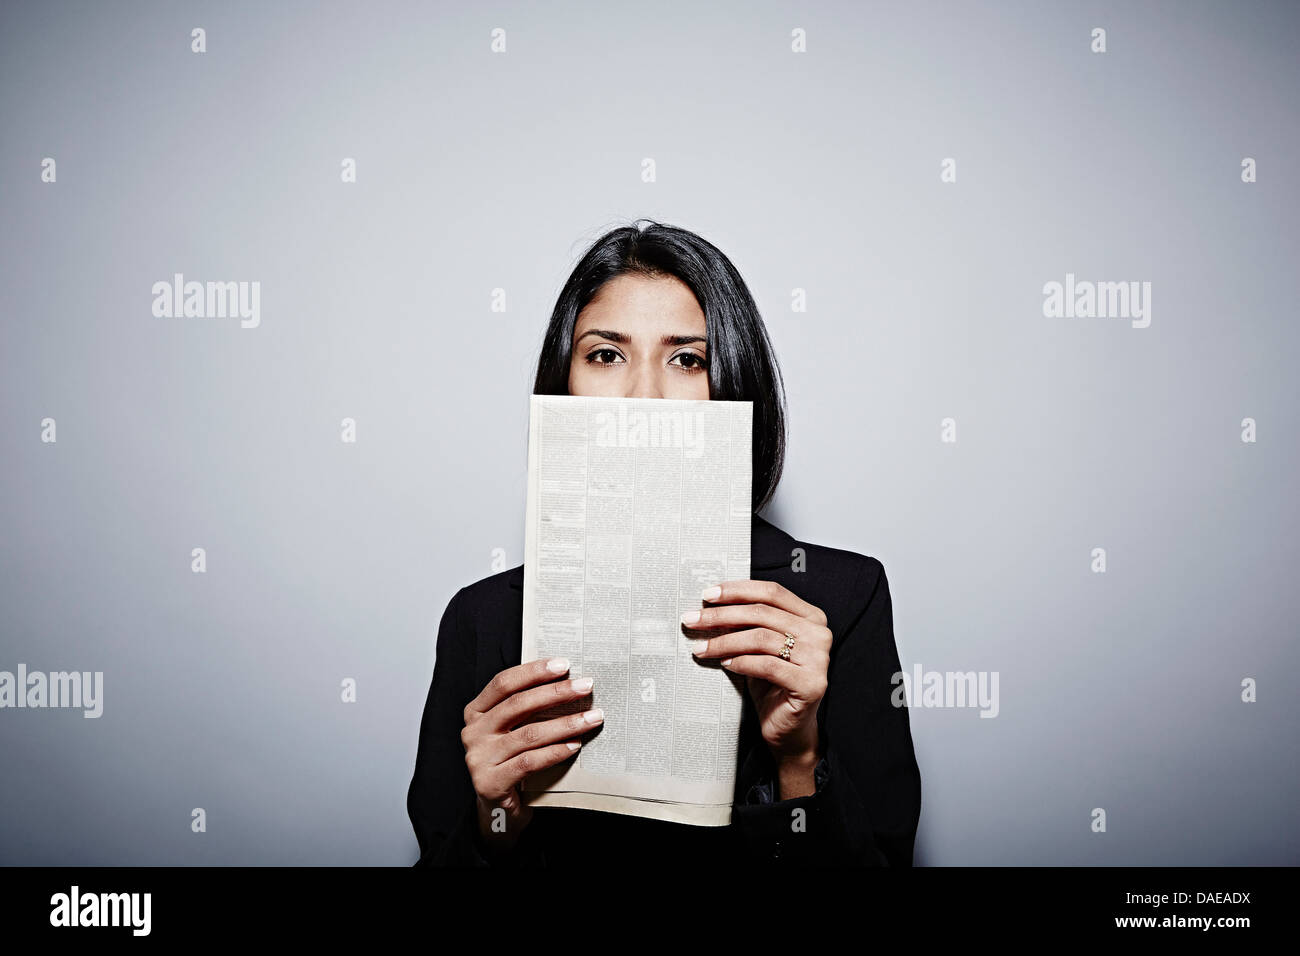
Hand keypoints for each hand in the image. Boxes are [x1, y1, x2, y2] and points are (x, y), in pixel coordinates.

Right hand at [460, 657, 602, 853]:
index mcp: (476, 712)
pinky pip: (530, 762)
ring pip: (529, 734)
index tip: (564, 664)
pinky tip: (575, 745)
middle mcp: (473, 732)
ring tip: (592, 717)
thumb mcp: (513, 730)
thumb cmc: (511, 761)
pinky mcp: (490, 783)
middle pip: (518, 705)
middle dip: (556, 693)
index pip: (504, 683)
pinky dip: (556, 751)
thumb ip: (528, 709)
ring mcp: (479, 758)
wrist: (498, 811)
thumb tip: (569, 682)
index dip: (534, 671)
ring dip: (565, 724)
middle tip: (585, 686)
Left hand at [682, 580, 829, 763]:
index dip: (737, 590)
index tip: (708, 594)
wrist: (788, 729)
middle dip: (721, 615)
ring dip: (724, 641)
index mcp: (810, 617)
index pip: (771, 592)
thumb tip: (710, 606)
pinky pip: (767, 665)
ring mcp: (818, 659)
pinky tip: (725, 664)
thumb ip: (746, 624)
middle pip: (762, 613)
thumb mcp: (757, 647)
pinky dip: (741, 662)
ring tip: (702, 647)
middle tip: (693, 620)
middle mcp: (819, 634)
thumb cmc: (772, 685)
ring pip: (761, 638)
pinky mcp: (811, 684)